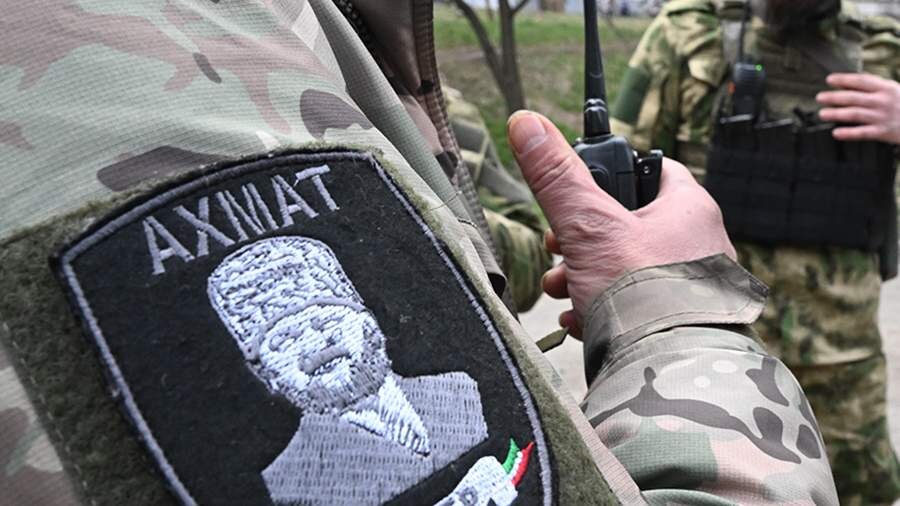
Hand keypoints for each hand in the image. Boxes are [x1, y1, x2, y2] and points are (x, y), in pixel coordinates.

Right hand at [507, 111, 735, 335]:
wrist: (669, 373)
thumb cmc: (642, 293)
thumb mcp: (588, 227)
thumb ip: (556, 177)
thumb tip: (525, 122)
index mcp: (688, 210)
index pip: (651, 169)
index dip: (611, 174)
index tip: (579, 191)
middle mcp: (698, 245)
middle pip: (629, 223)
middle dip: (581, 239)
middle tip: (557, 248)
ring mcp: (691, 287)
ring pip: (627, 267)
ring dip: (585, 275)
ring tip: (561, 290)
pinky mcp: (679, 323)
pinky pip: (636, 305)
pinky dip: (602, 309)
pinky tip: (580, 322)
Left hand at [817, 73, 899, 144]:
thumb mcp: (894, 90)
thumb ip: (876, 86)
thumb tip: (853, 81)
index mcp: (886, 88)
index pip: (862, 81)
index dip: (844, 79)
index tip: (829, 80)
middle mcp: (883, 101)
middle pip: (854, 98)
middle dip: (835, 97)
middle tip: (819, 97)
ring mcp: (882, 117)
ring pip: (855, 114)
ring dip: (837, 113)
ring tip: (822, 113)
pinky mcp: (883, 132)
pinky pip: (863, 133)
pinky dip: (849, 133)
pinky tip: (836, 133)